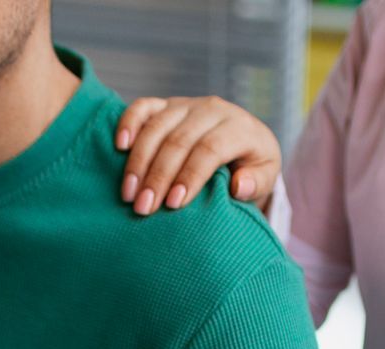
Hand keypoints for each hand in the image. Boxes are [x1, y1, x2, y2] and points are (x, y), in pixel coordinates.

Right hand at [115, 95, 282, 215]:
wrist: (244, 143)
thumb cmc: (252, 167)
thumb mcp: (264, 177)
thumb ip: (256, 182)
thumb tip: (238, 186)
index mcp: (239, 128)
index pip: (209, 149)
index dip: (190, 176)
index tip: (172, 204)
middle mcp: (212, 110)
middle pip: (179, 141)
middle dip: (158, 176)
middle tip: (143, 208)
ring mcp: (187, 105)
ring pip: (157, 127)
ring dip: (139, 161)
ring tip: (128, 193)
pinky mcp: (167, 104)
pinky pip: (144, 107)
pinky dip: (129, 123)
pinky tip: (119, 146)